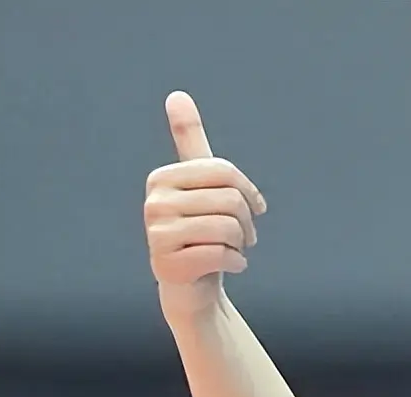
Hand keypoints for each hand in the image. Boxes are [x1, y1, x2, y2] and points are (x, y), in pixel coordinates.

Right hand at [144, 91, 265, 316]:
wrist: (192, 287)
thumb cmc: (200, 233)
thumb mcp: (199, 186)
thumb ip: (190, 142)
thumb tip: (177, 94)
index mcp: (162, 179)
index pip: (224, 171)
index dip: (249, 192)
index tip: (256, 209)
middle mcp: (154, 203)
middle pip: (229, 200)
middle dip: (248, 222)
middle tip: (246, 238)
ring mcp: (158, 235)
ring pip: (227, 227)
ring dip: (241, 244)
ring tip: (234, 250)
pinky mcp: (169, 265)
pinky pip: (221, 254)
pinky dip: (238, 262)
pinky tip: (232, 265)